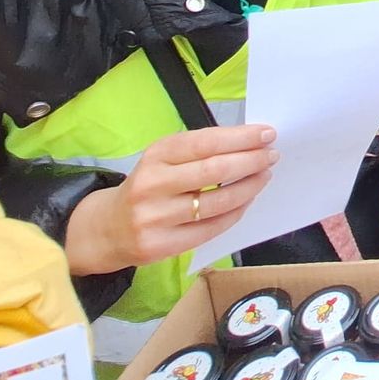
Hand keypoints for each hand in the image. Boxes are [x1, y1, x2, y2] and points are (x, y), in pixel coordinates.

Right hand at [64, 126, 277, 275]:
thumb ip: (198, 151)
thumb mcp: (163, 159)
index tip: (266, 133)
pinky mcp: (160, 246)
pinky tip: (246, 200)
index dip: (240, 138)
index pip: (205, 142)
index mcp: (155, 155)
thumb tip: (249, 143)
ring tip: (264, 176)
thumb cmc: (148, 186)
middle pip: (213, 171)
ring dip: (249, 187)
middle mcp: (153, 184)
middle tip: (272, 156)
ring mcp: (155, 218)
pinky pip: (210, 228)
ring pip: (216, 202)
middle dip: (250, 161)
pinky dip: (235, 212)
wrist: (107, 228)